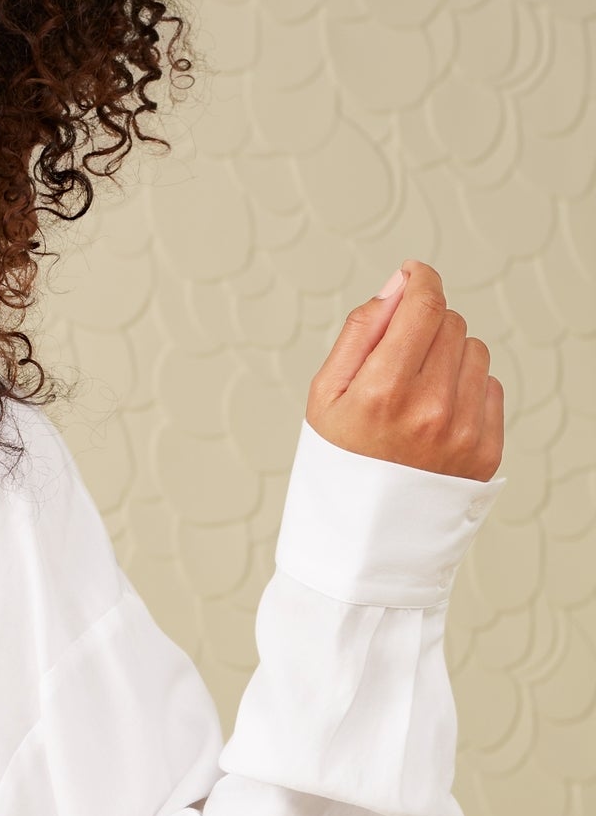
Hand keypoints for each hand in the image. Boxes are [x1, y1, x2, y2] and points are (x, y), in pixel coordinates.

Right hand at [306, 259, 503, 482]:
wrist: (364, 538)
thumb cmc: (340, 463)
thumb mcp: (324, 396)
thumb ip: (360, 332)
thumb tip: (398, 286)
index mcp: (384, 391)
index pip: (425, 306)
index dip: (421, 280)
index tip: (415, 277)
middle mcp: (430, 409)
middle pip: (450, 323)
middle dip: (427, 326)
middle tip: (401, 359)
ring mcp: (463, 431)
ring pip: (474, 351)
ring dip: (450, 359)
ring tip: (419, 394)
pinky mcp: (486, 450)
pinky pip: (490, 388)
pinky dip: (467, 392)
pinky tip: (438, 418)